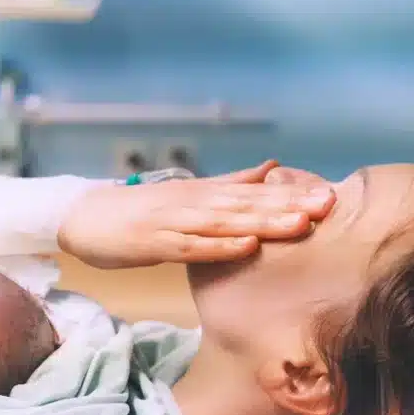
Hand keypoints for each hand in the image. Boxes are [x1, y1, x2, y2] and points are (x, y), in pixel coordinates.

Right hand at [57, 160, 335, 268]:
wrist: (82, 216)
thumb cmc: (136, 211)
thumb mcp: (187, 195)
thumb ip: (229, 183)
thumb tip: (272, 167)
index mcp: (203, 193)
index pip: (255, 192)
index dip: (292, 194)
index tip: (331, 197)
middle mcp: (193, 203)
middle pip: (247, 204)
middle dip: (288, 205)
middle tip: (328, 207)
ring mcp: (174, 223)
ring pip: (225, 222)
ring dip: (262, 222)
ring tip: (299, 224)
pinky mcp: (154, 244)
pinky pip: (192, 247)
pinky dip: (220, 247)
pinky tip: (247, 247)